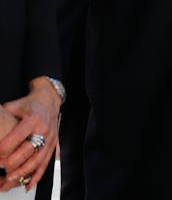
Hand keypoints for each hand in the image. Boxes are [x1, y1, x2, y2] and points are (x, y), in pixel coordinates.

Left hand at [0, 78, 60, 192]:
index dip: (4, 148)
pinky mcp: (53, 145)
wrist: (50, 99)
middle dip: (12, 162)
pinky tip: (28, 184)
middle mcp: (43, 130)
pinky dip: (37, 175)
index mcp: (33, 120)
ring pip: (37, 160)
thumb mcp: (16, 105)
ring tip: (11, 179)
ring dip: (23, 172)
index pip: (17, 137)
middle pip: (27, 151)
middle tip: (0, 167)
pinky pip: (46, 163)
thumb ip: (4, 113)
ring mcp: (50, 139)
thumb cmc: (31, 103)